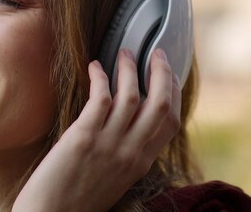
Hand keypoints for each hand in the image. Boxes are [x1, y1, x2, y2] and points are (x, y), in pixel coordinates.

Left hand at [12, 48, 181, 211]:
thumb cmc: (76, 200)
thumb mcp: (114, 179)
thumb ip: (126, 153)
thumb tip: (128, 126)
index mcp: (140, 163)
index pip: (170, 122)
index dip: (174, 93)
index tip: (170, 76)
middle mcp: (131, 152)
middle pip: (160, 104)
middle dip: (162, 73)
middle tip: (156, 54)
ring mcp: (109, 144)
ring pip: (132, 94)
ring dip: (129, 68)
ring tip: (124, 53)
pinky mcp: (83, 137)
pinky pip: (101, 97)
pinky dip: (100, 77)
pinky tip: (94, 67)